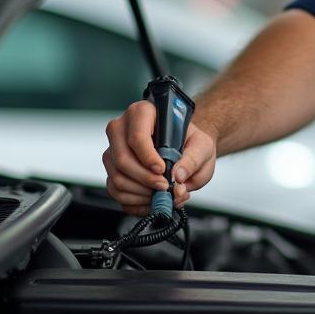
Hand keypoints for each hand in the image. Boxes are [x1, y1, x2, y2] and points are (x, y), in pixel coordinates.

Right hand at [103, 100, 217, 214]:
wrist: (186, 147)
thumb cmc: (191, 141)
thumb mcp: (202, 146)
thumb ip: (193, 160)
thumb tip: (177, 176)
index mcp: (143, 112)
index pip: (137, 136)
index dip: (148, 157)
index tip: (162, 170)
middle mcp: (122, 128)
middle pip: (122, 159)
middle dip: (145, 179)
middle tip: (164, 187)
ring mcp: (113, 149)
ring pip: (117, 177)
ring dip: (140, 192)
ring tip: (160, 194)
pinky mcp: (112, 168)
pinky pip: (114, 190)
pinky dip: (133, 201)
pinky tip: (150, 199)